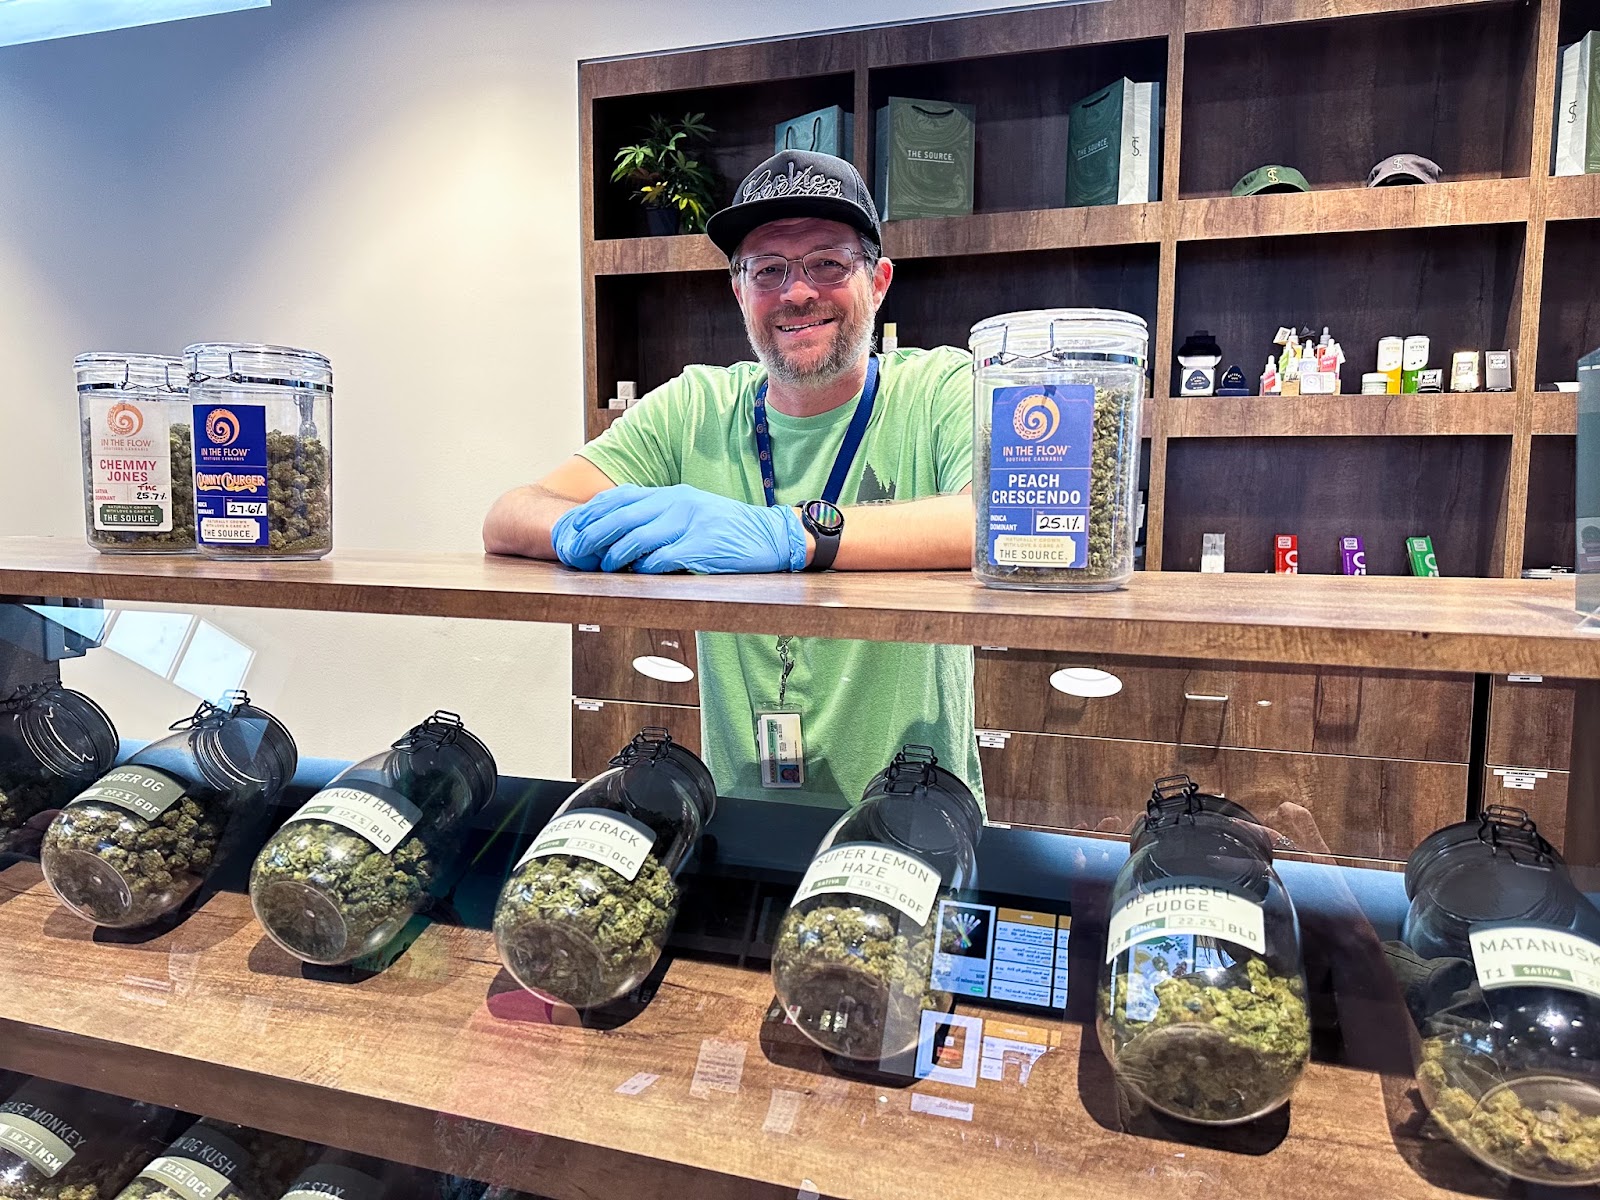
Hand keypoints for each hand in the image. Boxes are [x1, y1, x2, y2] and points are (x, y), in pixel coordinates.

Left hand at [551, 484, 806, 573]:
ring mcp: (691, 523)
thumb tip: (622, 530)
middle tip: (576, 552)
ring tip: (604, 568)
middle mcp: (677, 503)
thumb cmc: (728, 530)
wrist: (772, 535)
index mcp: (671, 494)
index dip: (592, 514)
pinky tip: (639, 573)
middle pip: (622, 517)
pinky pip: (664, 557)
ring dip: (615, 556)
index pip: (620, 498)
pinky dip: (647, 567)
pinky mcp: (703, 546)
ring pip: (638, 538)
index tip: (573, 529)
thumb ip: (659, 516)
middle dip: (593, 536)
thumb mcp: (691, 512)